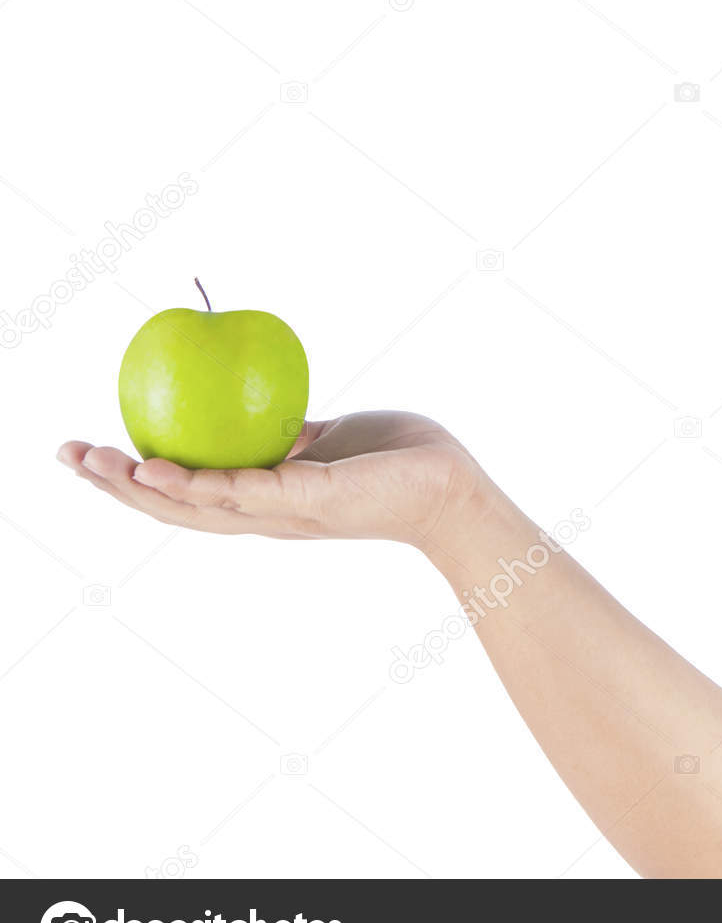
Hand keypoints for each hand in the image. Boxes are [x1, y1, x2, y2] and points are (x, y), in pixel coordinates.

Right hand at [57, 410, 484, 547]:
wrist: (455, 484)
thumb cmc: (401, 458)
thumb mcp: (330, 439)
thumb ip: (293, 434)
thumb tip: (258, 407)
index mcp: (266, 499)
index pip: (186, 495)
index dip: (133, 480)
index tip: (89, 452)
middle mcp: (266, 515)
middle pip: (173, 508)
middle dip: (113, 486)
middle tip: (64, 454)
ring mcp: (286, 513)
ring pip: (197, 508)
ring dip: (138, 488)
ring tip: (92, 463)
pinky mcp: (313, 501)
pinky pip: (244, 493)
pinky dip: (197, 485)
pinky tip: (156, 469)